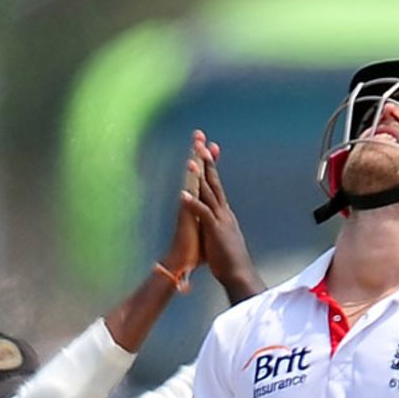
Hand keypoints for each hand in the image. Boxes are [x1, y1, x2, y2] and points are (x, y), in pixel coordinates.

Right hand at [157, 142, 204, 285]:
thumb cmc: (194, 253)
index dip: (210, 165)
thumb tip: (215, 225)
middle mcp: (195, 202)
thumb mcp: (207, 235)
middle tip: (200, 134)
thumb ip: (209, 225)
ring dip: (194, 159)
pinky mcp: (186, 212)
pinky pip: (189, 189)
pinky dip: (191, 177)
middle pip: (199, 172)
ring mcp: (190, 205)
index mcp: (202, 206)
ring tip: (195, 141)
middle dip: (201, 154)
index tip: (215, 148)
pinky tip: (191, 164)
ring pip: (193, 177)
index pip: (207, 181)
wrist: (182, 263)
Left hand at [184, 131, 263, 303]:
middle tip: (200, 144)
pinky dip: (192, 203)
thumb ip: (218, 229)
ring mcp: (220, 220)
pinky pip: (202, 214)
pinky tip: (183, 194)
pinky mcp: (215, 231)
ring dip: (199, 177)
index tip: (208, 150)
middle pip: (214, 182)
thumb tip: (216, 225)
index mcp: (224, 214)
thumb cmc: (231, 262)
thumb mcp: (223, 240)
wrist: (239, 275)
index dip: (212, 168)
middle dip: (207, 162)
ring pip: (208, 193)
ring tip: (191, 160)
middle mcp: (223, 212)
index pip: (217, 186)